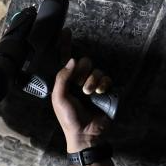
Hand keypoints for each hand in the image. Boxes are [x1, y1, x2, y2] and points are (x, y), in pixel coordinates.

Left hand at [50, 28, 113, 151]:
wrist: (86, 134)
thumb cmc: (69, 119)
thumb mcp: (59, 99)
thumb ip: (62, 79)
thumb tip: (72, 60)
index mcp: (65, 82)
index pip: (65, 60)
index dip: (65, 45)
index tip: (65, 31)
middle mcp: (78, 81)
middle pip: (84, 62)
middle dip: (82, 72)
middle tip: (80, 86)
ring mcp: (92, 85)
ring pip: (96, 70)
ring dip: (92, 81)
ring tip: (89, 94)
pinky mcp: (104, 91)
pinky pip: (106, 78)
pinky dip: (103, 84)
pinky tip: (99, 93)